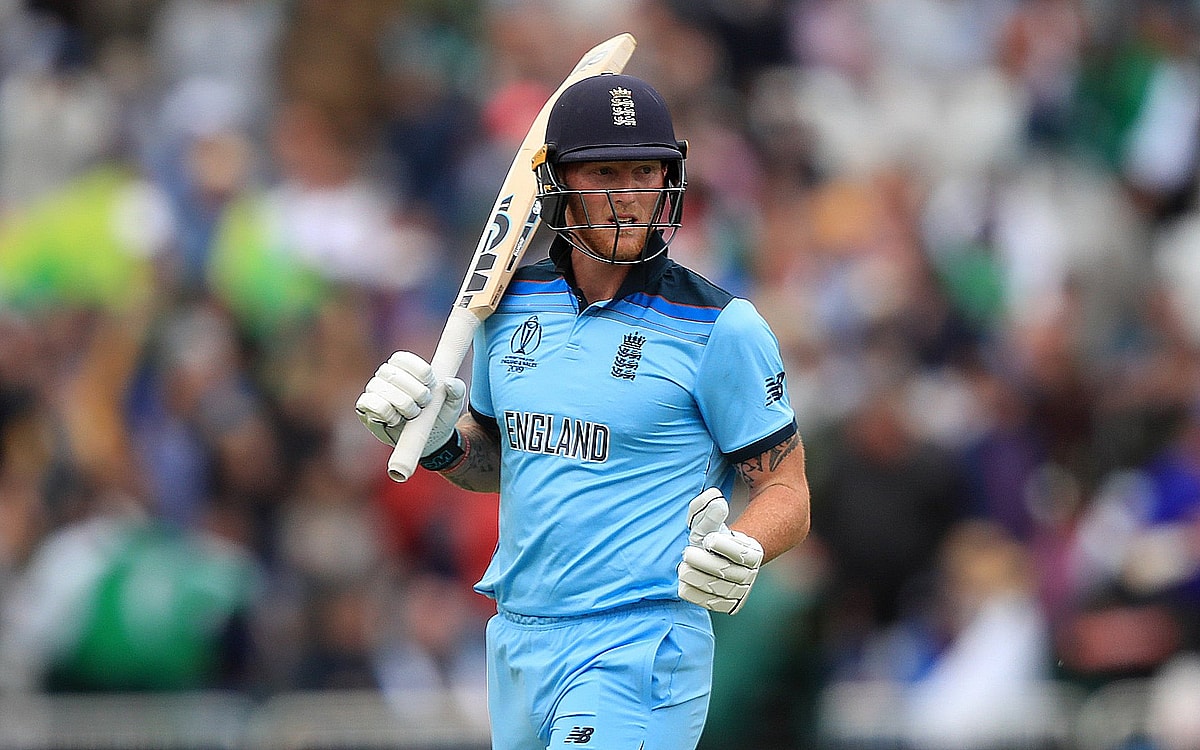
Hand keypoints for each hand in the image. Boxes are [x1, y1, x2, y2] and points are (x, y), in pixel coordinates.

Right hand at [355, 351, 465, 454]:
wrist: (429, 439)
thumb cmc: (439, 414)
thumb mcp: (453, 402)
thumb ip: (457, 389)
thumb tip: (448, 382)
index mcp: (404, 366)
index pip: (403, 358)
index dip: (421, 372)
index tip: (432, 385)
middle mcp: (385, 374)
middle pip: (395, 375)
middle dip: (416, 392)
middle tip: (425, 404)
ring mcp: (373, 390)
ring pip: (383, 390)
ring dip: (403, 404)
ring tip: (412, 414)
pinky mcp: (364, 407)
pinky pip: (371, 404)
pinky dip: (387, 413)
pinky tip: (396, 420)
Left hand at [677, 488, 762, 614]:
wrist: (717, 558)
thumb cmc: (710, 534)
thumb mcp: (707, 519)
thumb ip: (708, 509)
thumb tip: (716, 500)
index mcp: (752, 552)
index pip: (741, 552)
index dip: (724, 546)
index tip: (707, 539)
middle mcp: (750, 574)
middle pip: (727, 572)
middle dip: (704, 563)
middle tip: (686, 554)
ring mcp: (740, 591)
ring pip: (719, 589)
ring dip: (697, 579)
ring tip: (682, 569)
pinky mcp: (728, 605)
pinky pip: (713, 604)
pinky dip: (697, 596)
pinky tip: (683, 585)